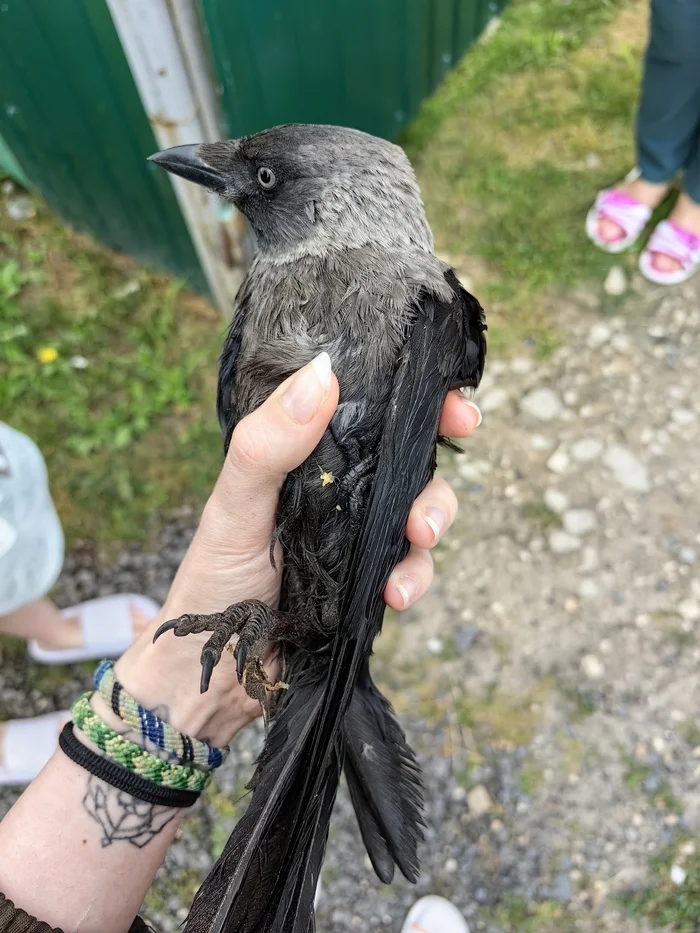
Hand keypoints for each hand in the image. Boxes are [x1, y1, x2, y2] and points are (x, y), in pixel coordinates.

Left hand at [112, 356, 480, 745]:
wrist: (216, 668)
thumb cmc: (213, 578)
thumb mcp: (234, 506)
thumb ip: (267, 444)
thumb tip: (323, 372)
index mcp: (307, 456)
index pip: (369, 414)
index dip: (416, 403)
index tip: (452, 405)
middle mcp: (340, 490)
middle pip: (408, 464)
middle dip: (435, 467)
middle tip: (449, 467)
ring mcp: (358, 537)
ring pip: (419, 515)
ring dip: (432, 520)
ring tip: (419, 538)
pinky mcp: (368, 583)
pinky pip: (410, 570)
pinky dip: (414, 578)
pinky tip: (395, 595)